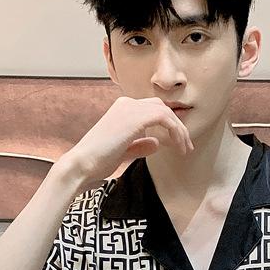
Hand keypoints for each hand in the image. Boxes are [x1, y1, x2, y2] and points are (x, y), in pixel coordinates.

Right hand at [61, 96, 193, 194]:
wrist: (82, 164)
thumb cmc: (97, 161)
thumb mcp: (123, 152)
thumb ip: (139, 145)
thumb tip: (156, 143)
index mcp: (122, 109)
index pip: (153, 111)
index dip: (170, 126)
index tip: (179, 145)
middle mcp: (127, 104)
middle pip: (162, 108)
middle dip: (178, 126)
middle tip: (187, 146)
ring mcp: (130, 108)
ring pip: (166, 112)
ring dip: (180, 130)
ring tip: (185, 148)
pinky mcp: (135, 117)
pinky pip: (165, 118)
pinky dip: (175, 131)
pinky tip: (178, 146)